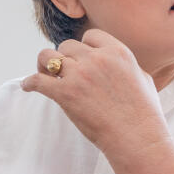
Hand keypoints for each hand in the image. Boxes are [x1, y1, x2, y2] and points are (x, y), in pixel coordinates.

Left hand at [22, 30, 171, 166]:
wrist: (137, 137)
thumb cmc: (144, 113)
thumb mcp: (143, 78)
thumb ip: (125, 66)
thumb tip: (115, 63)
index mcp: (118, 52)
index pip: (91, 36)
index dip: (84, 47)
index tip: (82, 59)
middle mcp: (97, 59)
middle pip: (67, 46)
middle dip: (65, 58)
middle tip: (64, 72)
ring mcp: (80, 75)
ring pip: (47, 56)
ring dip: (44, 65)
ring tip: (46, 76)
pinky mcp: (65, 93)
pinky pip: (36, 80)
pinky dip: (29, 83)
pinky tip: (29, 87)